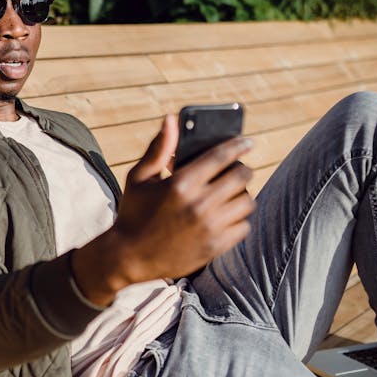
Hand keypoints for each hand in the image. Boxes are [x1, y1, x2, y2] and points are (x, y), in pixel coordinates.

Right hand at [72, 115, 253, 305]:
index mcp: (180, 184)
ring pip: (246, 202)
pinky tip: (228, 216)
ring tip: (231, 194)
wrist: (128, 257)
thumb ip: (159, 148)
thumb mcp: (140, 177)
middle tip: (239, 170)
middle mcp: (199, 204)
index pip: (221, 156)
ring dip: (242, 195)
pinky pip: (243, 227)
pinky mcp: (215, 247)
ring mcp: (209, 227)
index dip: (239, 145)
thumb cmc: (134, 212)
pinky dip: (239, 219)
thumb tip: (172, 118)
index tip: (247, 142)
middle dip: (243, 169)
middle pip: (241, 177)